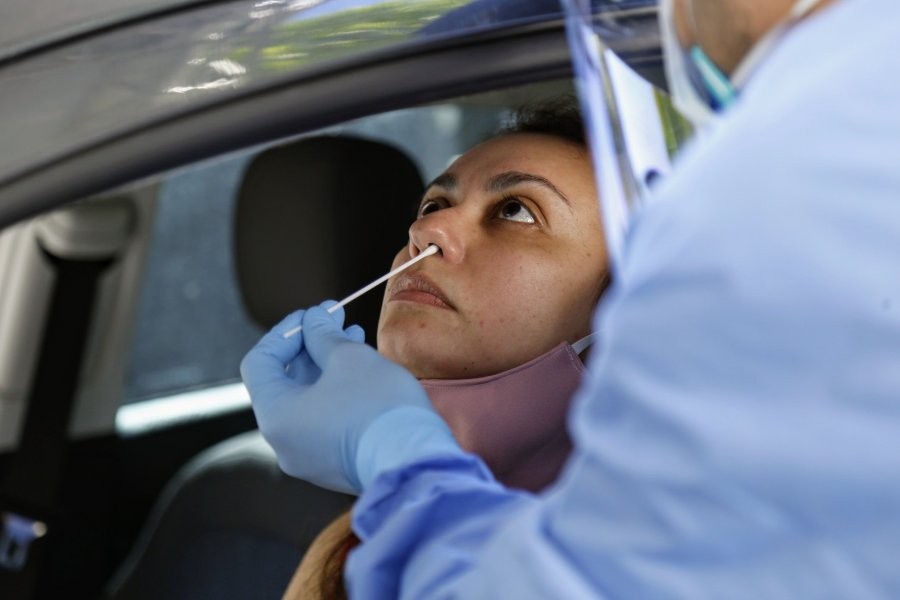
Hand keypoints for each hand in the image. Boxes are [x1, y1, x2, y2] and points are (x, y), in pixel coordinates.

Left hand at [241, 302, 441, 492]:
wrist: (416, 461)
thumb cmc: (377, 406)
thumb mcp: (348, 357)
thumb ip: (323, 333)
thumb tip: (314, 318)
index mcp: (276, 417)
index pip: (260, 364)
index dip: (284, 332)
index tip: (312, 314)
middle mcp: (284, 443)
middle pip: (285, 383)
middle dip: (311, 345)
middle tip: (337, 319)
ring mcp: (308, 458)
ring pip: (308, 402)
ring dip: (327, 366)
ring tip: (355, 337)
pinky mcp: (334, 465)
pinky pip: (324, 421)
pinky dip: (336, 393)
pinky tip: (363, 371)